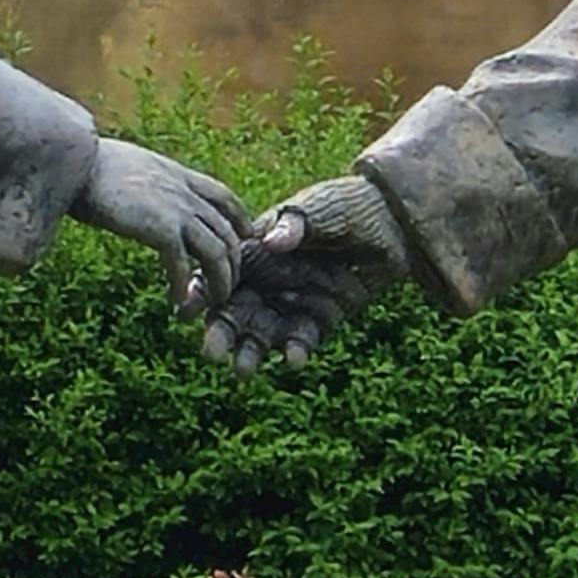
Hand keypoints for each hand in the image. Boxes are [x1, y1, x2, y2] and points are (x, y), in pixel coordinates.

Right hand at [75, 134, 252, 311]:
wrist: (76, 162)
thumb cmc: (88, 164)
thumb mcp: (130, 166)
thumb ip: (146, 180)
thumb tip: (137, 189)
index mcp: (178, 174)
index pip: (224, 197)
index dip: (240, 219)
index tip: (244, 237)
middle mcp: (185, 192)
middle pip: (227, 231)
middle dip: (233, 262)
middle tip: (228, 285)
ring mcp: (177, 209)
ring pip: (216, 252)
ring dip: (219, 281)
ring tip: (214, 302)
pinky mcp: (161, 229)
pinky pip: (183, 266)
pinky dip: (182, 287)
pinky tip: (176, 302)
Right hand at [206, 174, 404, 368]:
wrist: (391, 222)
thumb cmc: (345, 205)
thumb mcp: (318, 209)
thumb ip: (295, 224)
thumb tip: (271, 242)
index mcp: (256, 253)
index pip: (222, 276)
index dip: (203, 293)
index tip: (186, 311)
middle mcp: (268, 282)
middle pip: (235, 313)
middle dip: (222, 334)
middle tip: (211, 354)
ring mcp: (292, 303)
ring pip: (262, 335)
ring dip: (251, 353)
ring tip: (243, 371)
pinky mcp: (319, 319)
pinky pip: (301, 340)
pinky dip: (296, 351)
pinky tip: (294, 359)